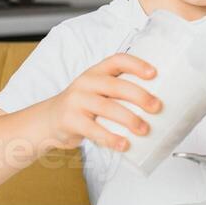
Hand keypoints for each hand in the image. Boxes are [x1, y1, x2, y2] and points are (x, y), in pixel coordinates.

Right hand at [40, 53, 160, 151]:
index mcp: (97, 72)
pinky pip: (94, 130)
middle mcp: (86, 82)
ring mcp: (76, 101)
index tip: (154, 73)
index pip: (117, 60)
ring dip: (129, 119)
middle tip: (157, 107)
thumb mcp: (97, 91)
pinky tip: (124, 144)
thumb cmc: (83, 106)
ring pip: (107, 108)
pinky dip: (111, 138)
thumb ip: (118, 92)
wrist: (48, 120)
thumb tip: (156, 105)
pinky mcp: (70, 120)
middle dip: (139, 96)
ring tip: (145, 130)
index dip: (136, 64)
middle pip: (116, 86)